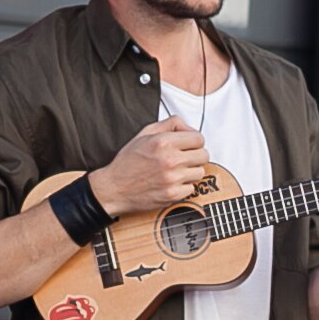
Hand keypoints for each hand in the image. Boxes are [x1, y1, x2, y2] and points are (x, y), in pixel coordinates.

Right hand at [90, 115, 208, 215]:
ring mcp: (172, 179)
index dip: (195, 141)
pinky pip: (191, 188)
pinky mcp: (172, 195)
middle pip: (204, 155)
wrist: (114, 188)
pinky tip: (171, 182)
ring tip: (176, 171)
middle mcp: (169, 160)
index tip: (190, 145)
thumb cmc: (128, 162)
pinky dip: (184, 186)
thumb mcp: (144, 134)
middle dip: (196, 155)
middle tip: (185, 158)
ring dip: (191, 171)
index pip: (199, 138)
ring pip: (200, 172)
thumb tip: (189, 127)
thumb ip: (169, 124)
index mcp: (163, 142)